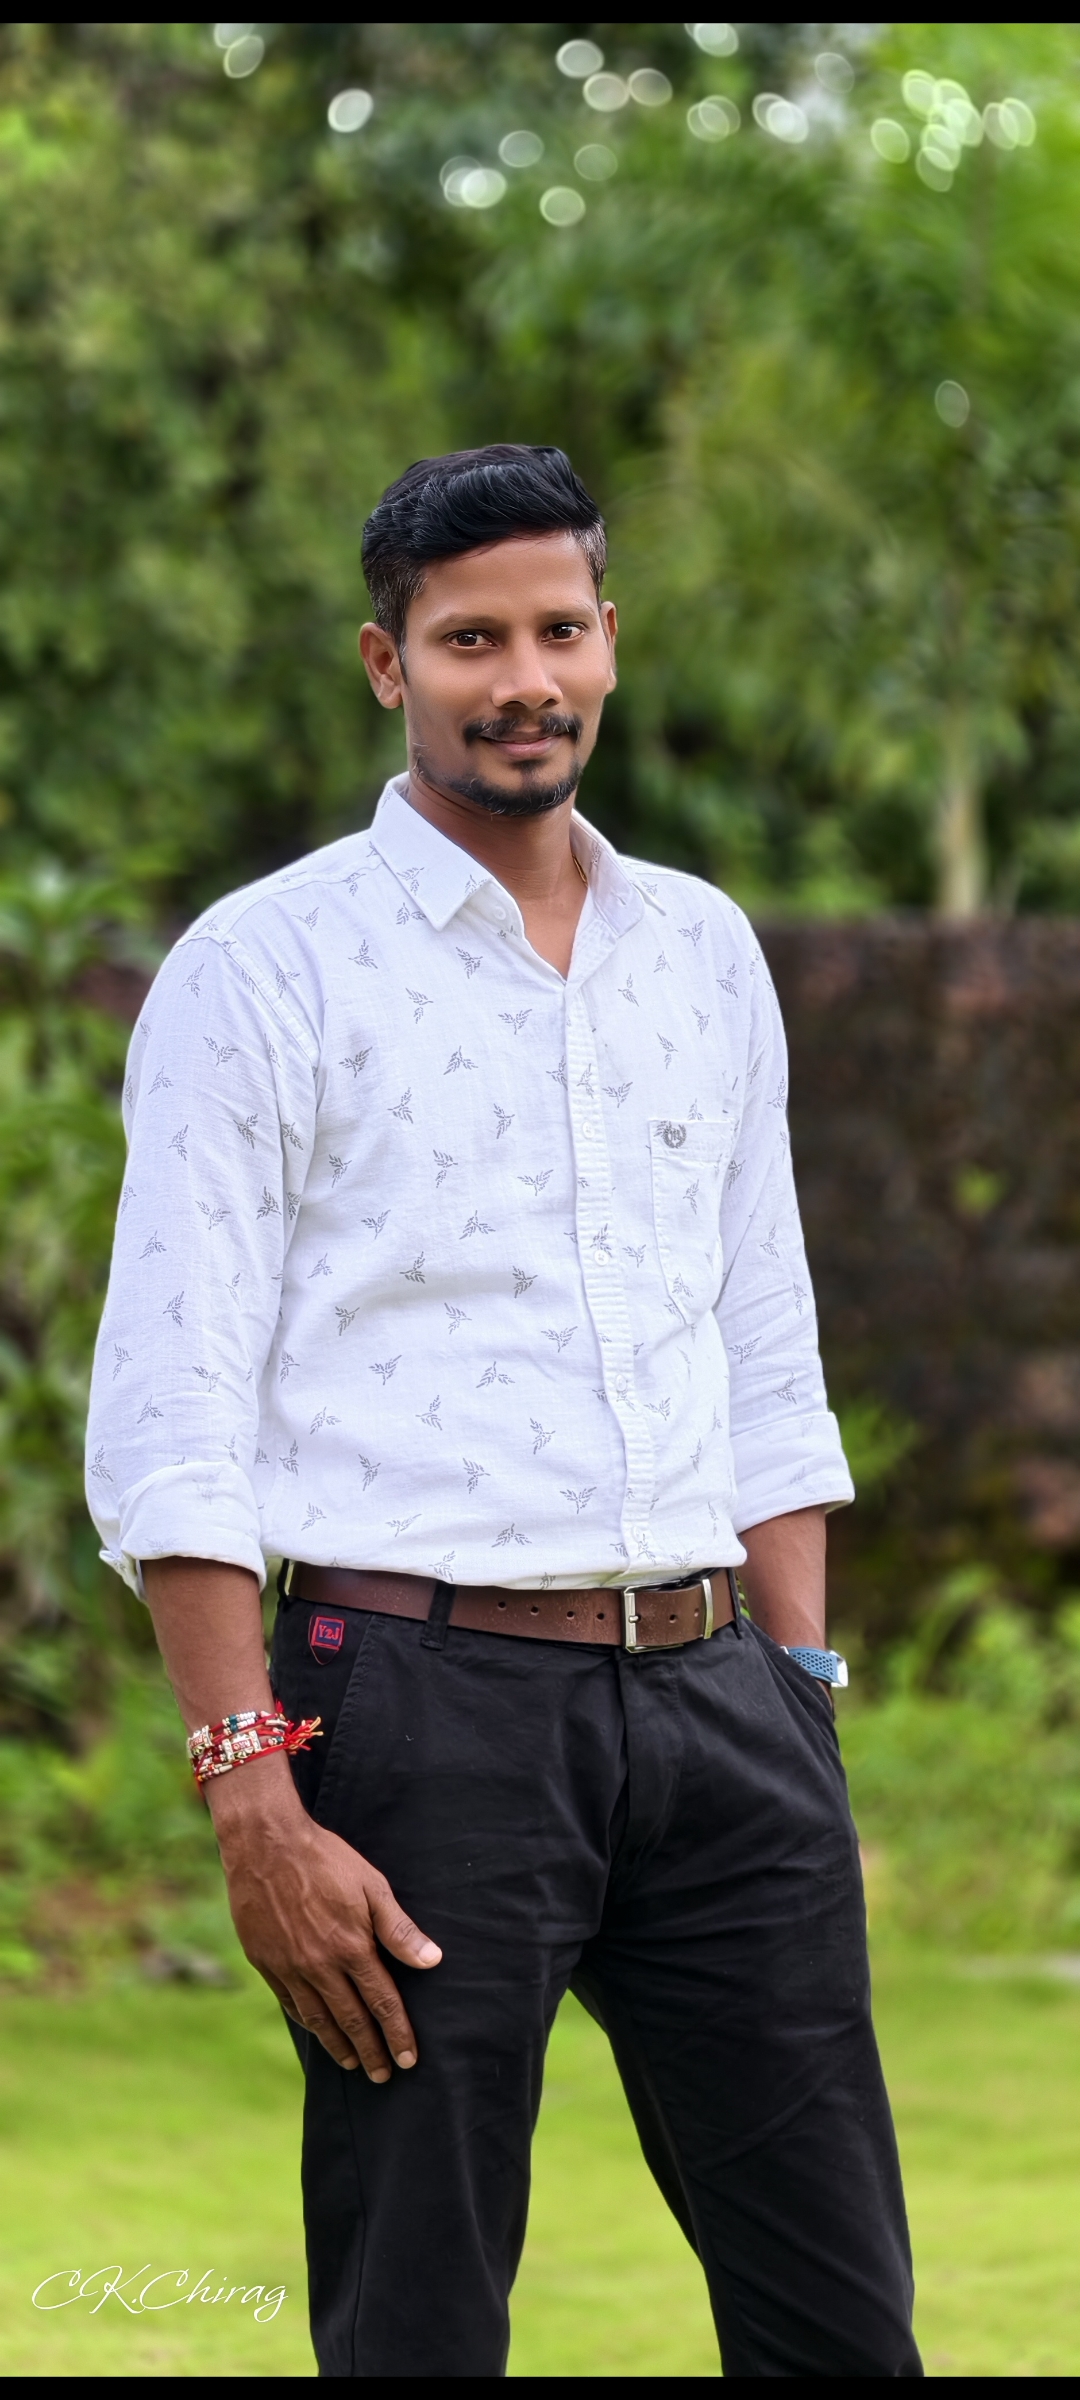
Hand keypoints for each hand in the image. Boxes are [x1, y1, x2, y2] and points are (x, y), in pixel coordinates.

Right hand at [209, 1757, 441, 2079]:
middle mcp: (320, 1966)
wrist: (265, 1845)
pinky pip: (290, 2003)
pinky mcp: (266, 1963)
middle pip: (352, 2020)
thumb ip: (399, 1929)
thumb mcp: (372, 1887)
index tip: (408, 2060)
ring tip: (353, 2064)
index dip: (397, 2034)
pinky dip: (307, 2022)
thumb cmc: (326, 1860)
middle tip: (383, 2076)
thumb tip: (433, 1961)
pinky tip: (316, 2030)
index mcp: (351, 1948)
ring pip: (319, 2019)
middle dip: (371, 2051)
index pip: (382, 2004)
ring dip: (339, 2045)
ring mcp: (290, 1968)